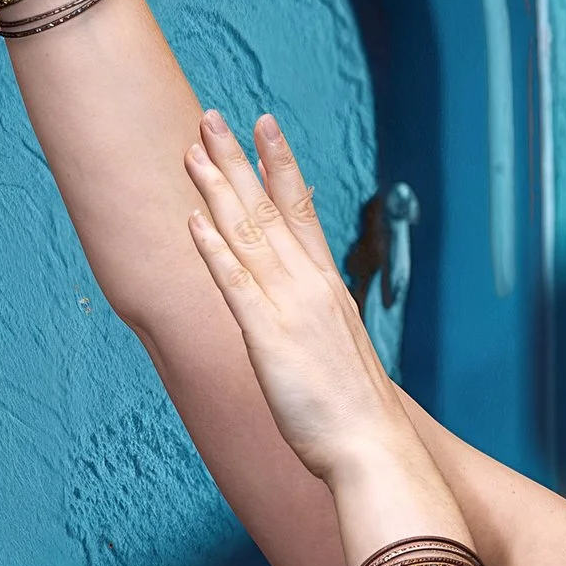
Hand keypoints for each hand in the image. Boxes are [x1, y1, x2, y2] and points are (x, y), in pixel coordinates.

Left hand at [184, 113, 421, 488]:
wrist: (372, 448)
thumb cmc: (356, 414)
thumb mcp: (339, 354)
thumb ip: (318, 326)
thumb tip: (305, 321)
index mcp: (327, 288)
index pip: (302, 210)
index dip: (281, 165)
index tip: (265, 126)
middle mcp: (310, 287)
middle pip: (270, 209)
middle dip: (238, 161)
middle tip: (212, 118)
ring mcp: (290, 308)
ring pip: (249, 234)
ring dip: (218, 189)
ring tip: (193, 149)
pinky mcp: (269, 338)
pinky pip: (236, 286)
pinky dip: (213, 250)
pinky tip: (193, 220)